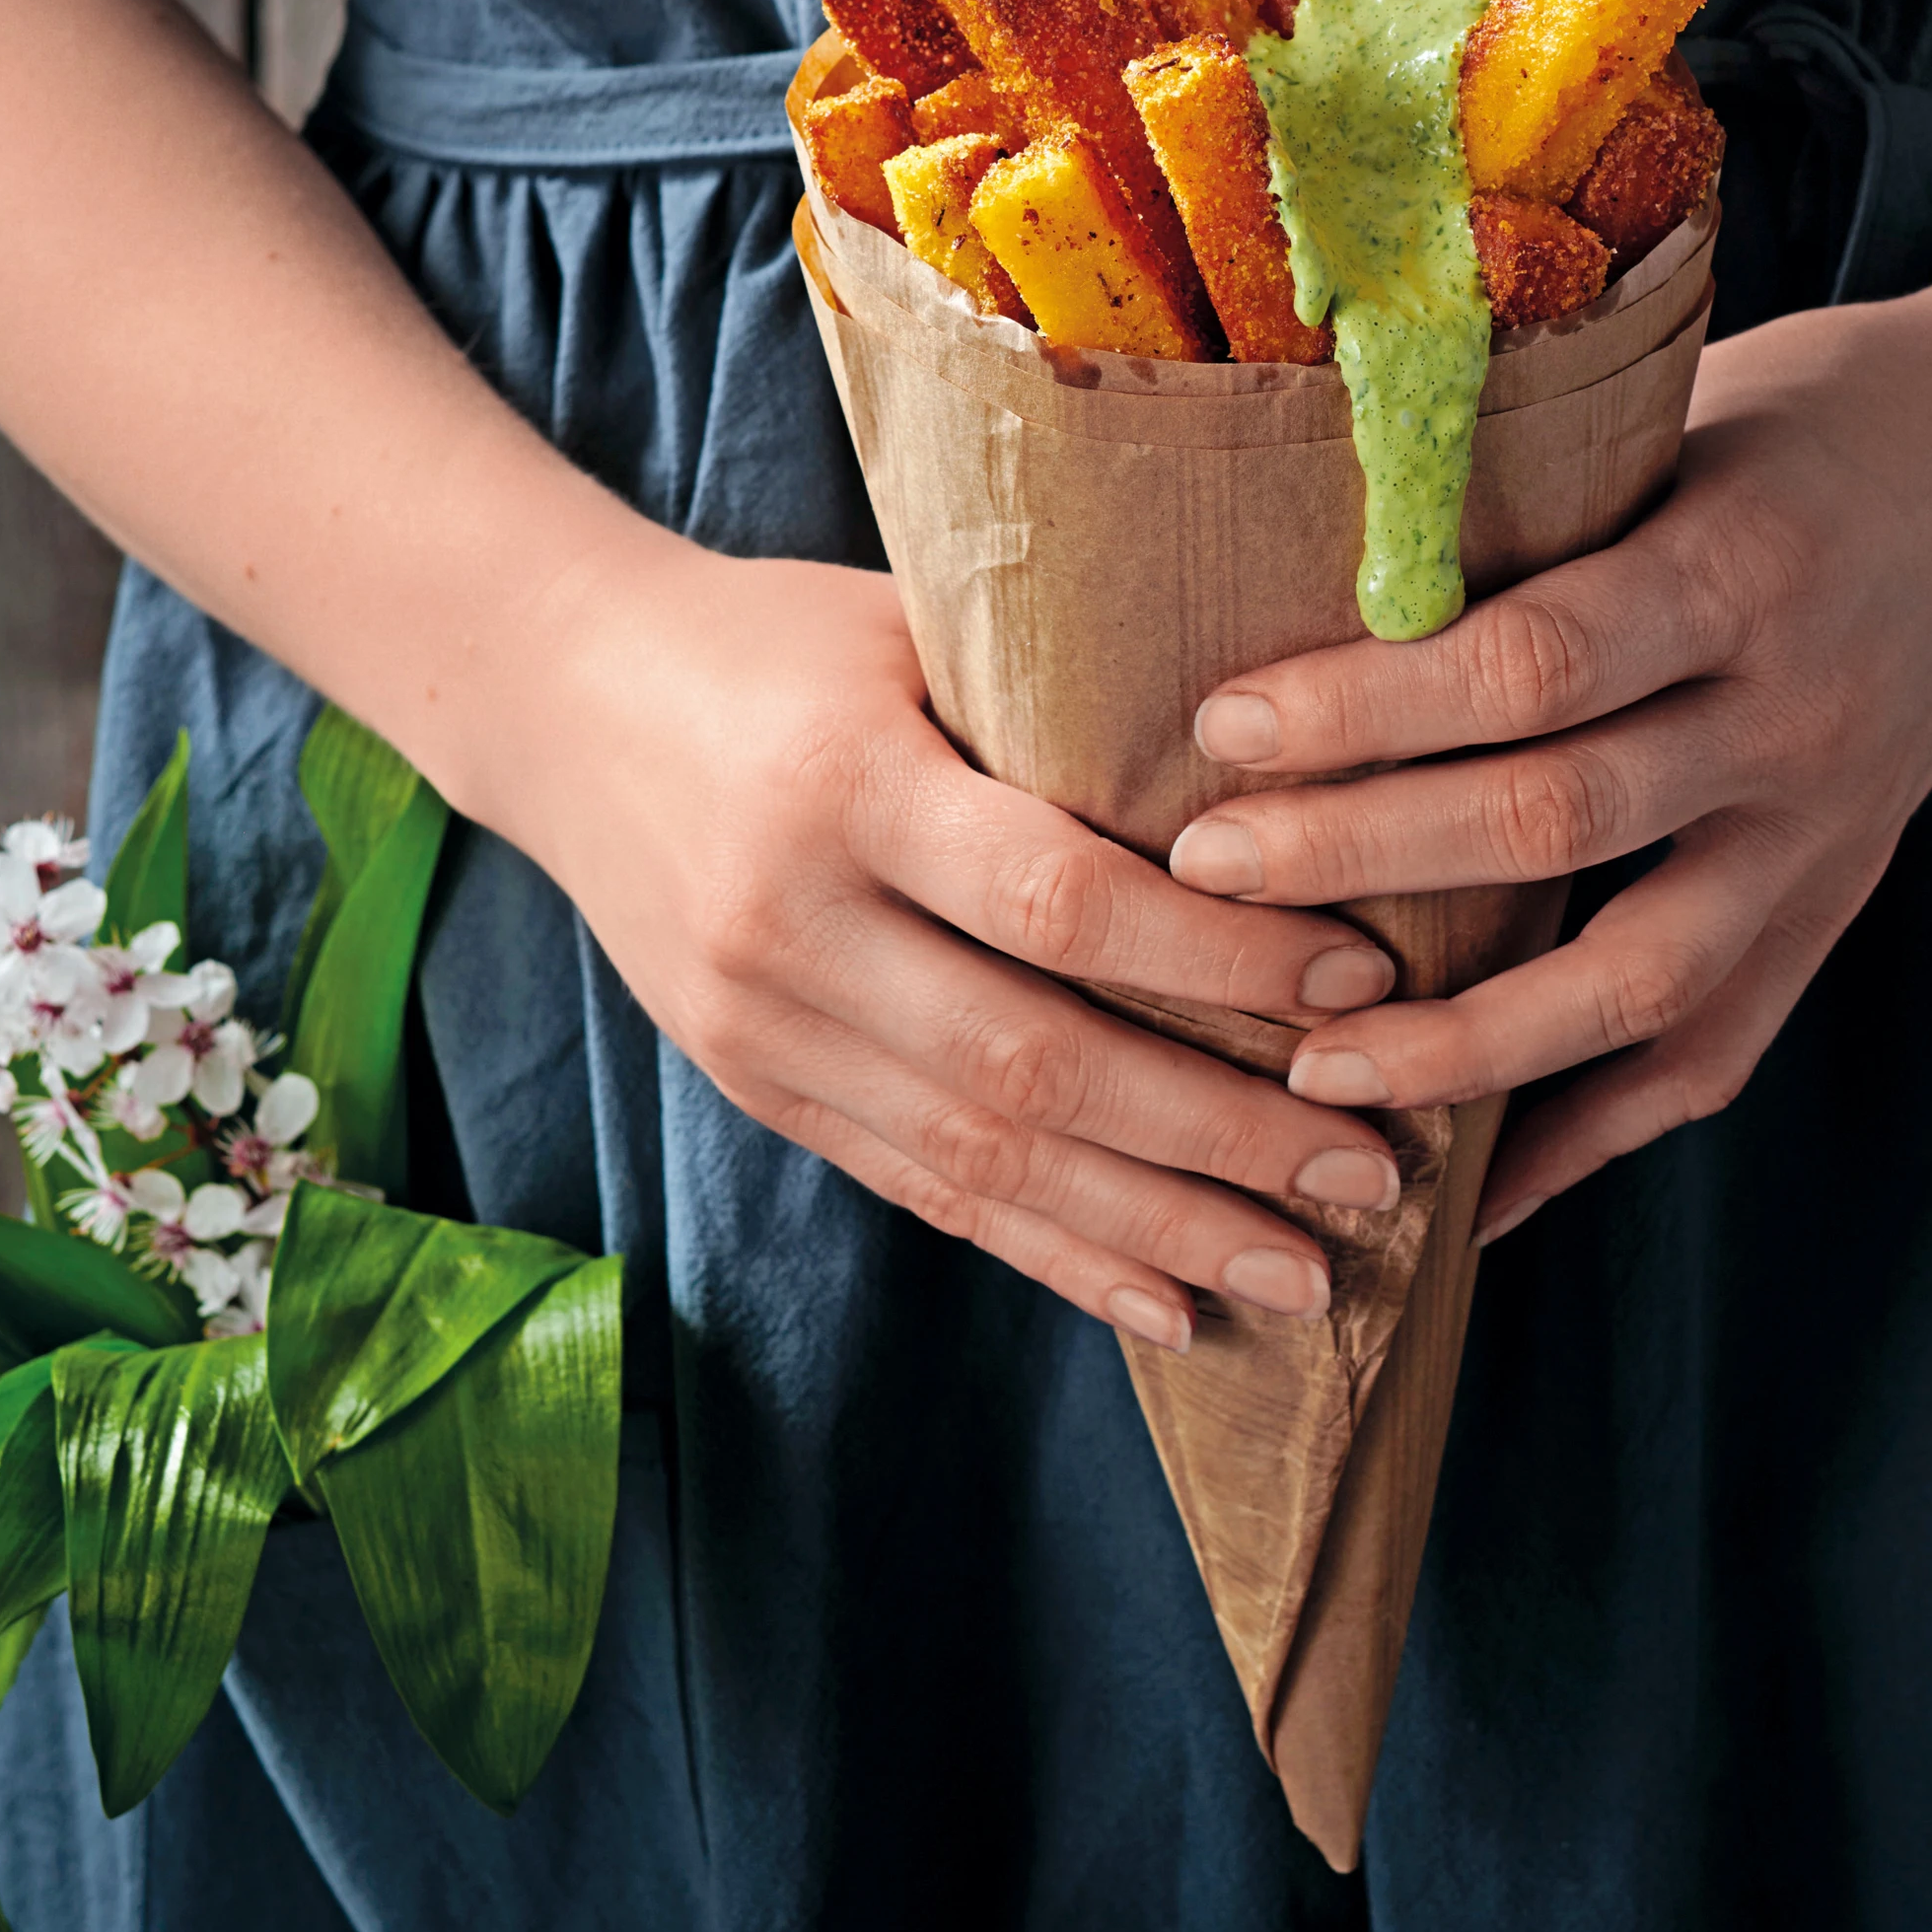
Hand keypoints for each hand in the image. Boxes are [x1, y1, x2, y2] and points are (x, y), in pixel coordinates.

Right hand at [491, 531, 1404, 1349]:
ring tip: (1307, 1273)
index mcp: (842, 786)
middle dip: (1219, 1135)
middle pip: (1033, 1065)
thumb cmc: (777, 639)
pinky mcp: (759, 1088)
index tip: (1360, 983)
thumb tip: (1285, 773)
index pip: (1057, 900)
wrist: (558, 700)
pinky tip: (1169, 1304)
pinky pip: (925, 1192)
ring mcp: (763, 1028)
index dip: (1216, 956)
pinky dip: (1054, 1254)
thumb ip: (1060, 702)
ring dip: (1159, 1227)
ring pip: (985, 1160)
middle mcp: (791, 925)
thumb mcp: (908, 627)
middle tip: (1373, 1173)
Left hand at [1164, 293, 1931, 1241]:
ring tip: (1306, 1069)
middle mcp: (1796, 715)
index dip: (1373, 707)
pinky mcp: (1837, 907)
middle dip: (1364, 859)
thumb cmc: (1790, 419)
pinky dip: (1586, 1133)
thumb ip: (1525, 493)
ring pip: (1640, 980)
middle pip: (1560, 821)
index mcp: (1742, 565)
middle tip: (1204, 871)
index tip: (1223, 727)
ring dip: (1465, 1045)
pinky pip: (1712, 1053)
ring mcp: (1827, 833)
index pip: (1535, 662)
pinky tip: (1468, 1188)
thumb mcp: (1670, 412)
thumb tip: (1281, 535)